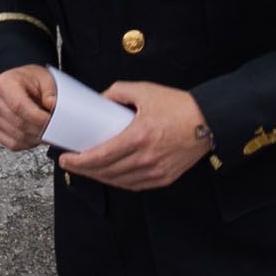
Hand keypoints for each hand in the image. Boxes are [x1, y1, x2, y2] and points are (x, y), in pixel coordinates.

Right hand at [0, 63, 54, 152]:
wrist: (20, 84)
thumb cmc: (30, 80)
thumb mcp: (44, 78)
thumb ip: (50, 91)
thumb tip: (52, 105)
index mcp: (3, 83)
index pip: (18, 106)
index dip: (38, 118)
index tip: (52, 121)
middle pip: (19, 123)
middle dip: (41, 129)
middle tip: (55, 128)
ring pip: (17, 137)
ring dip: (36, 138)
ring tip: (47, 130)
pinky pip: (13, 144)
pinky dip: (28, 143)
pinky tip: (36, 135)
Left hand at [59, 83, 211, 189]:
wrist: (209, 121)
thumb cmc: (179, 106)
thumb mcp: (145, 90)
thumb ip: (118, 91)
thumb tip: (101, 99)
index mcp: (139, 136)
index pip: (100, 156)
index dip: (79, 161)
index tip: (66, 158)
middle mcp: (146, 158)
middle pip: (105, 172)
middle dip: (84, 170)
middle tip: (72, 163)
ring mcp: (156, 171)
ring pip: (118, 181)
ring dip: (99, 177)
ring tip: (88, 169)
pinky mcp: (164, 178)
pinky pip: (134, 185)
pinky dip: (118, 181)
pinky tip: (110, 174)